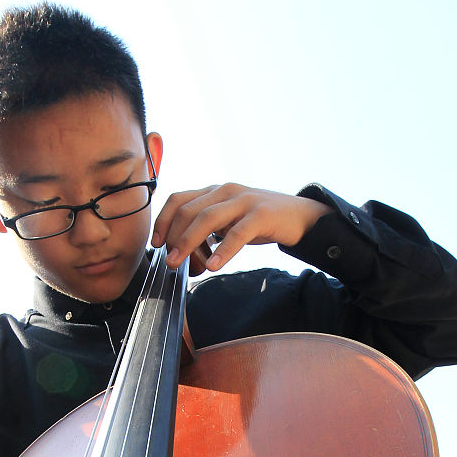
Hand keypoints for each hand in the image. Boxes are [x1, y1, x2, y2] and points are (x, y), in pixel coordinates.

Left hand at [151, 183, 329, 271]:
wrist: (301, 216)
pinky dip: (223, 250)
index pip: (178, 200)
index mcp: (214, 192)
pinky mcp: (262, 214)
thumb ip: (207, 231)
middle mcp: (225, 191)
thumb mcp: (228, 221)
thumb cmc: (260, 222)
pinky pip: (238, 233)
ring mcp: (244, 200)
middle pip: (188, 210)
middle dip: (173, 237)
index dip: (163, 221)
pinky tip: (214, 266)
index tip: (156, 243)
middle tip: (169, 262)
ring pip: (207, 218)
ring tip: (180, 264)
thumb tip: (182, 255)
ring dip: (189, 242)